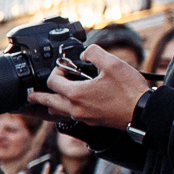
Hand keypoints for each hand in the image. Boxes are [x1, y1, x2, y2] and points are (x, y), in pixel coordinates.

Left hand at [34, 43, 151, 129]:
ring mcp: (83, 117)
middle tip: (30, 96)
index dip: (55, 70)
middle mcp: (75, 109)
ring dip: (53, 104)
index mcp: (76, 94)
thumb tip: (85, 52)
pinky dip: (66, 109)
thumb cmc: (129, 91)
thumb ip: (94, 53)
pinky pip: (71, 116)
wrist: (143, 112)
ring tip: (49, 101)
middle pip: (49, 103)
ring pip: (60, 111)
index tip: (64, 66)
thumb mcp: (112, 63)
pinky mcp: (92, 122)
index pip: (53, 82)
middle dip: (39, 97)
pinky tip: (73, 104)